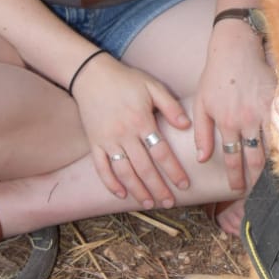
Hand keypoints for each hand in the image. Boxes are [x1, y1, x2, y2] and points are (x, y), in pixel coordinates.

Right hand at [70, 54, 191, 208]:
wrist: (91, 75)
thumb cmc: (126, 80)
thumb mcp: (152, 86)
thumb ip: (170, 106)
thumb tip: (187, 126)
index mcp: (141, 121)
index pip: (162, 153)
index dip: (174, 171)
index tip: (185, 185)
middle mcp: (124, 135)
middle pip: (144, 168)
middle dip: (158, 188)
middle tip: (169, 203)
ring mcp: (107, 140)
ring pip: (124, 172)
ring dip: (137, 190)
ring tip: (149, 204)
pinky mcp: (94, 143)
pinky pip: (101, 167)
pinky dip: (110, 183)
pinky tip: (121, 194)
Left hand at [193, 23, 275, 193]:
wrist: (236, 48)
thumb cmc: (215, 76)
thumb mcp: (201, 104)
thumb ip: (201, 132)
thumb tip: (202, 159)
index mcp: (226, 122)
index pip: (232, 157)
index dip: (235, 177)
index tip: (236, 191)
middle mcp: (246, 120)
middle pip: (253, 157)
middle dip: (253, 178)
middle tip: (255, 192)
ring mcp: (264, 110)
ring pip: (271, 145)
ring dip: (272, 165)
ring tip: (273, 181)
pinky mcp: (278, 101)